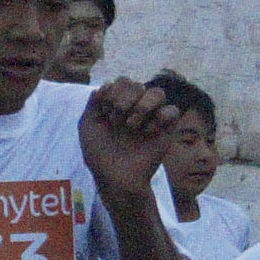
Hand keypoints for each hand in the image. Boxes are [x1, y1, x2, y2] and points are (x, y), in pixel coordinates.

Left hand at [79, 77, 172, 199]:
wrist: (116, 177)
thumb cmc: (99, 155)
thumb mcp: (87, 127)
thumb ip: (93, 104)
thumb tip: (105, 86)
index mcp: (118, 105)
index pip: (121, 82)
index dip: (112, 93)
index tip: (104, 113)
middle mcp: (136, 108)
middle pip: (137, 84)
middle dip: (123, 100)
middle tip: (115, 121)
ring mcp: (152, 118)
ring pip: (158, 92)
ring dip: (142, 105)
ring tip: (132, 125)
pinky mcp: (167, 130)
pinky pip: (173, 110)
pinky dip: (160, 118)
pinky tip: (148, 132)